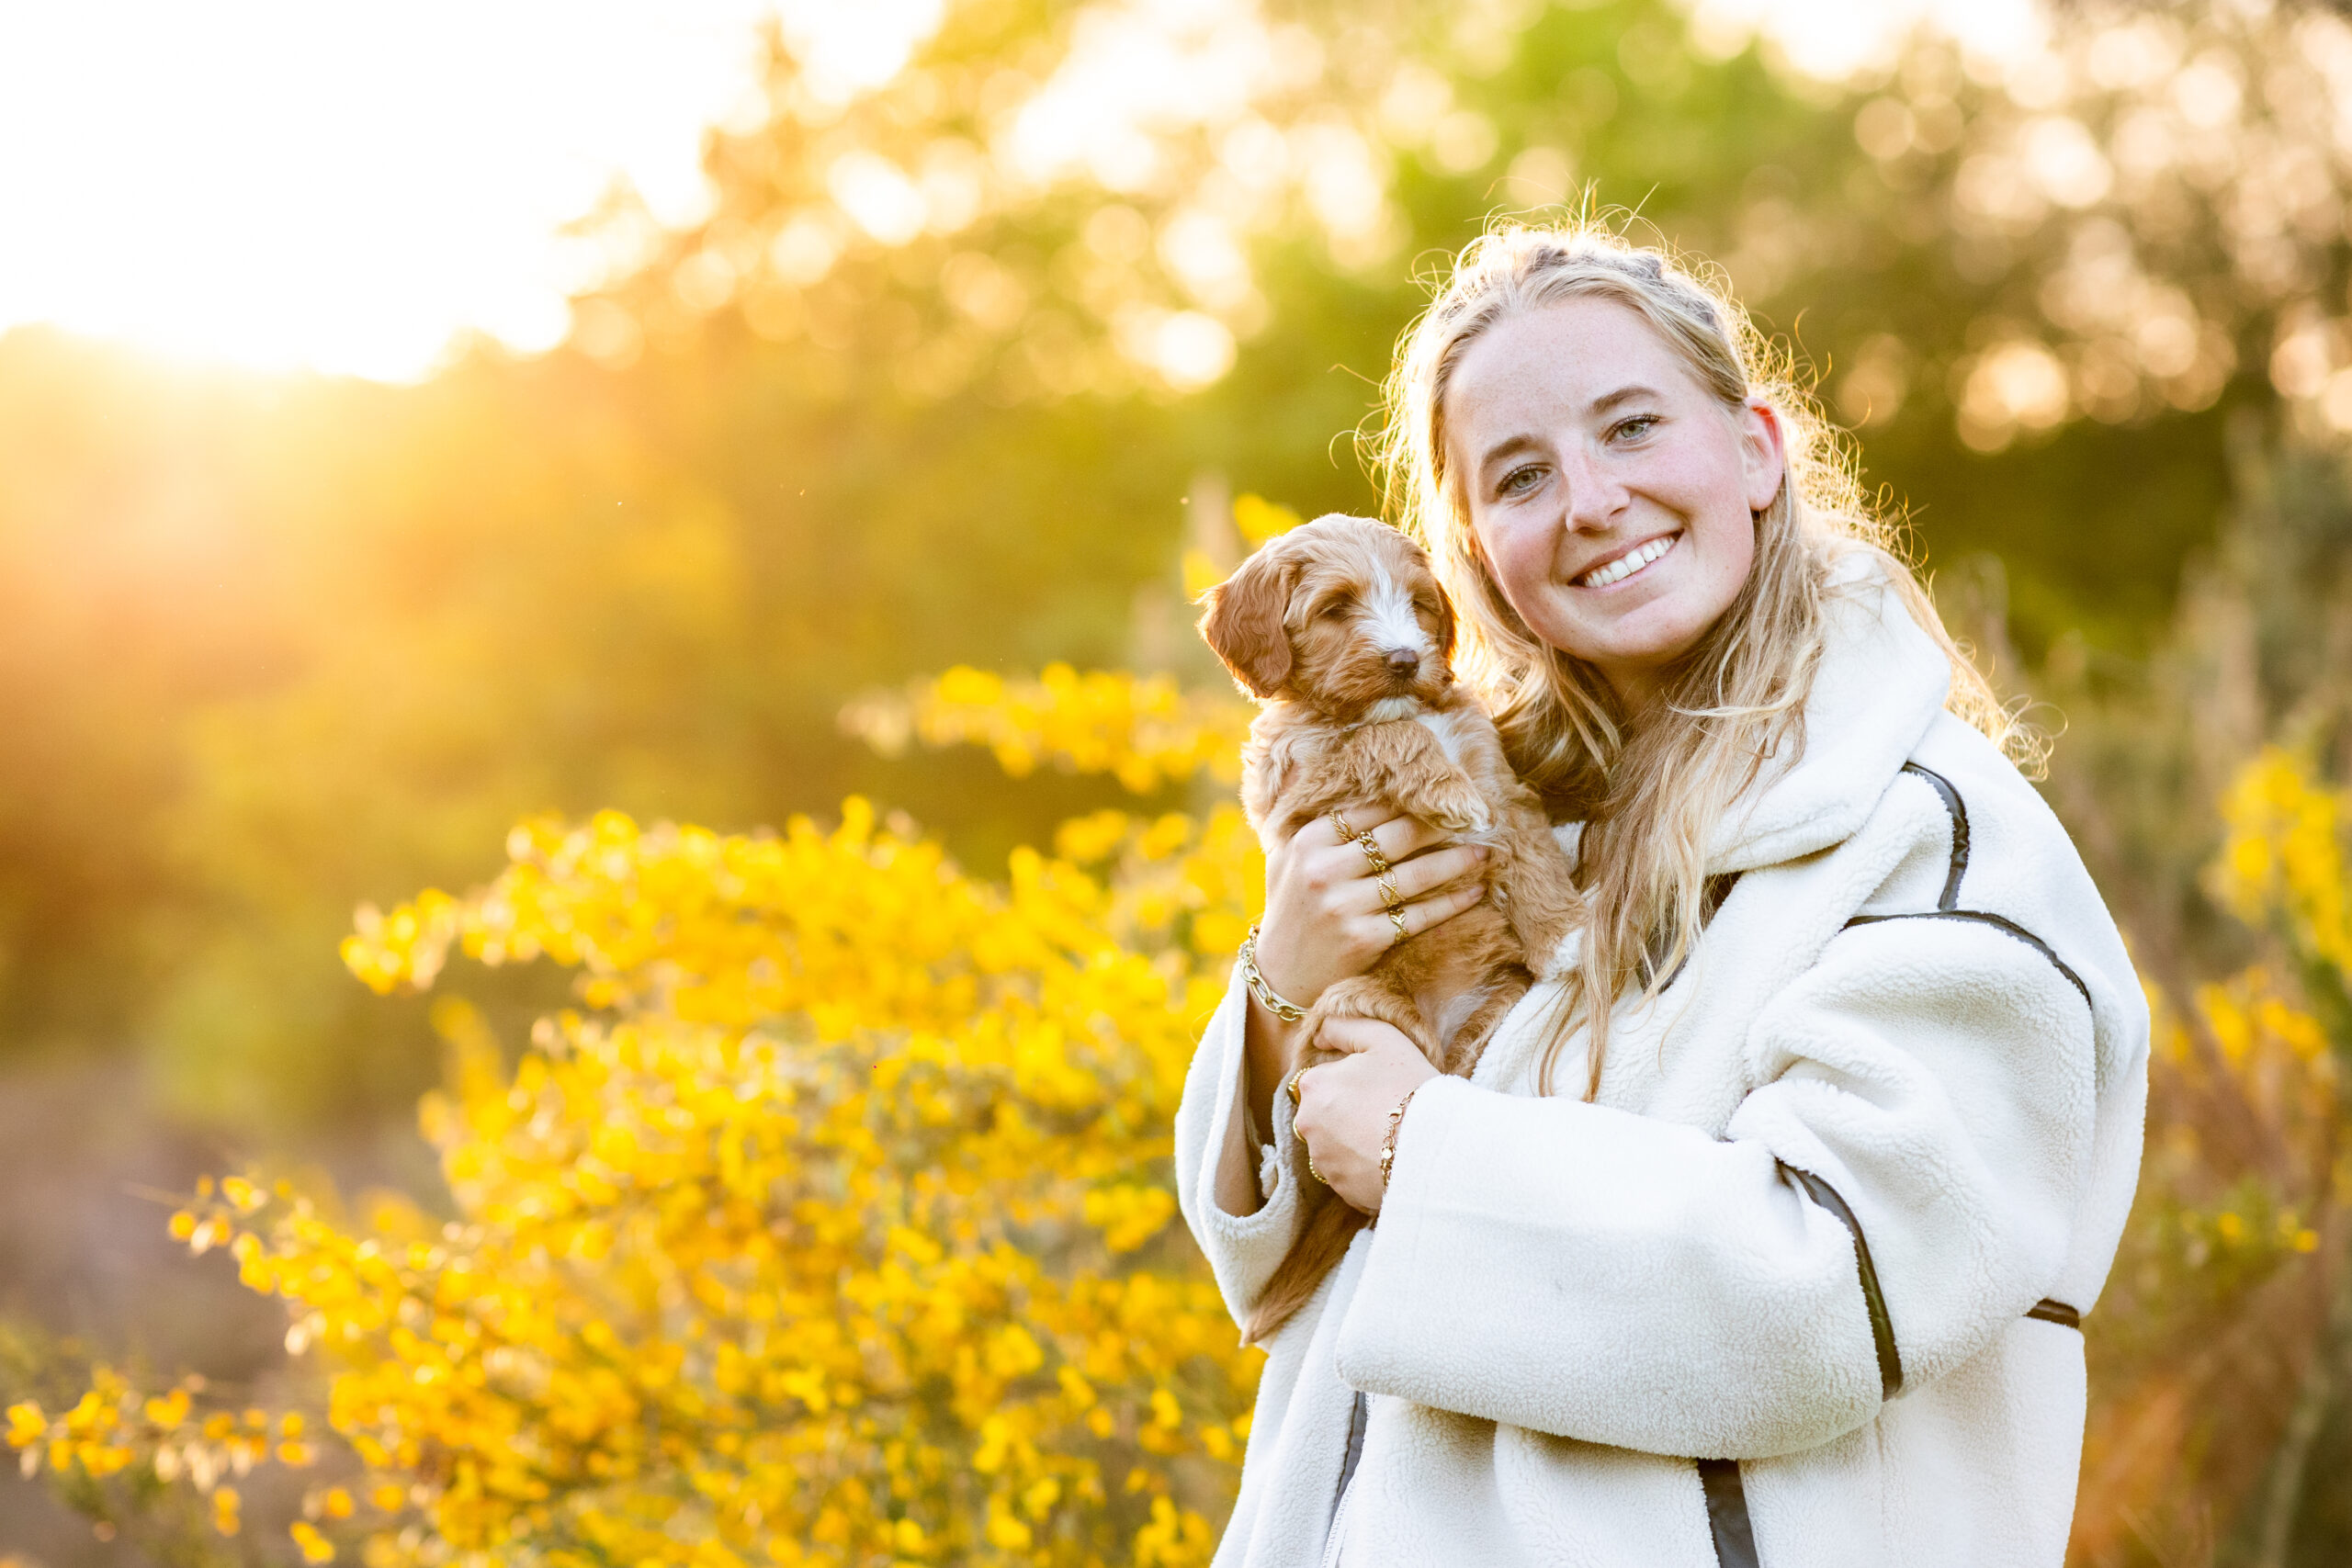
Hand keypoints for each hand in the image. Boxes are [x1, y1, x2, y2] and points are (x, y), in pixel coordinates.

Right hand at [1254, 808, 1488, 1008]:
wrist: (1279, 978)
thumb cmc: (1290, 911)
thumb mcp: (1285, 860)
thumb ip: (1313, 827)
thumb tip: (1347, 785)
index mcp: (1308, 843)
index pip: (1369, 812)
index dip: (1409, 805)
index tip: (1440, 800)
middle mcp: (1324, 870)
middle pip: (1397, 838)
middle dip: (1439, 827)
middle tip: (1474, 818)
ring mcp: (1344, 906)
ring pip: (1414, 875)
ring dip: (1456, 861)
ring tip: (1483, 853)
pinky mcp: (1365, 939)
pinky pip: (1419, 915)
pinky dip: (1451, 903)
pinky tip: (1473, 892)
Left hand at [1293, 1016, 1438, 1214]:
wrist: (1435, 1147)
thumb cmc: (1410, 1087)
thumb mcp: (1382, 1039)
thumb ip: (1343, 1027)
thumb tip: (1318, 1035)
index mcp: (1312, 1086)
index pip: (1324, 1078)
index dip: (1353, 1080)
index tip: (1379, 1086)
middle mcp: (1308, 1125)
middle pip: (1326, 1113)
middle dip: (1348, 1112)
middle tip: (1387, 1110)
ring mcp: (1322, 1161)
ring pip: (1335, 1145)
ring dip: (1354, 1141)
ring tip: (1391, 1137)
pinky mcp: (1341, 1188)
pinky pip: (1349, 1173)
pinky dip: (1364, 1167)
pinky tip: (1390, 1158)